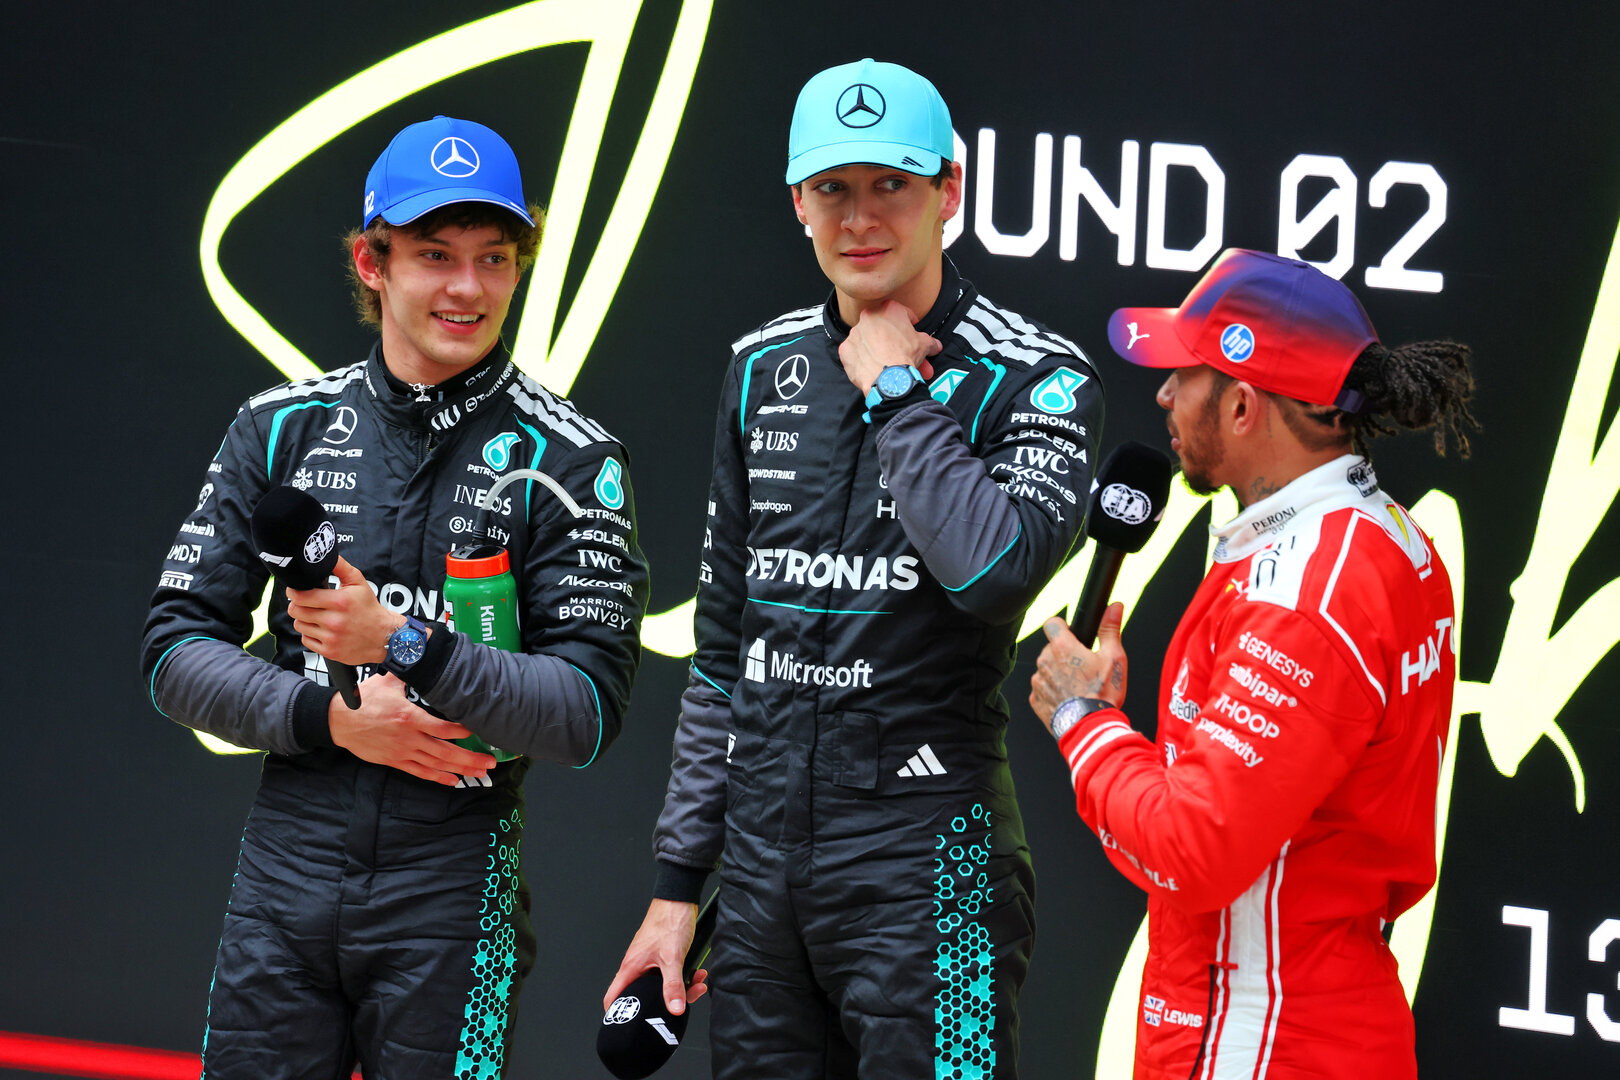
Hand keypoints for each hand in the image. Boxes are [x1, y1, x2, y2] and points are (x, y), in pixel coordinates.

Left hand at [287, 556, 400, 665]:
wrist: (384, 636)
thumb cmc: (369, 609)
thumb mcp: (359, 583)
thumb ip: (341, 567)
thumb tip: (325, 555)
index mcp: (340, 602)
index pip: (301, 596)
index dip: (294, 592)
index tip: (296, 591)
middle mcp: (334, 621)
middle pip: (296, 611)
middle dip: (298, 605)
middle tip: (306, 603)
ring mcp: (331, 637)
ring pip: (299, 625)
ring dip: (304, 620)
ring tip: (316, 617)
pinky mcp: (329, 651)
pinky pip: (306, 640)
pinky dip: (310, 634)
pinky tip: (321, 629)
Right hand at [328, 672, 495, 784]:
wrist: (338, 722)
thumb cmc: (363, 701)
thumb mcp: (387, 683)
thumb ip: (408, 674)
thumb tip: (419, 653)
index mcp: (409, 717)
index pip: (442, 728)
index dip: (461, 731)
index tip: (476, 731)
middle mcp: (408, 738)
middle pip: (445, 751)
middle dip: (470, 758)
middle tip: (490, 763)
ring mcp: (402, 752)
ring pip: (436, 764)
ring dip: (460, 770)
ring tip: (479, 773)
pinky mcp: (395, 761)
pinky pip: (420, 772)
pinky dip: (438, 777)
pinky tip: (454, 780)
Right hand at [603, 898, 709, 1015]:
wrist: (680, 899)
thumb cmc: (668, 920)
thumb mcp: (672, 958)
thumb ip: (673, 985)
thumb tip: (673, 1008)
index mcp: (631, 966)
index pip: (614, 996)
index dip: (615, 1012)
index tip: (624, 1025)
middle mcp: (638, 965)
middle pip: (644, 994)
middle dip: (663, 1002)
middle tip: (678, 1004)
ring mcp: (651, 961)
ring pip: (662, 985)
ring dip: (681, 988)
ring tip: (696, 985)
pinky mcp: (663, 956)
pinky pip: (672, 974)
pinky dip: (685, 977)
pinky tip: (698, 973)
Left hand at [837, 300, 940, 393]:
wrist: (888, 378)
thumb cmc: (904, 357)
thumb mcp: (924, 345)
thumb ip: (929, 341)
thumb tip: (935, 345)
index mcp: (889, 309)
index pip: (902, 313)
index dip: (909, 325)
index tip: (911, 333)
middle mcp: (869, 317)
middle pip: (883, 328)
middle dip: (894, 340)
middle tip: (902, 353)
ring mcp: (855, 333)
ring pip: (868, 339)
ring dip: (877, 349)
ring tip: (889, 364)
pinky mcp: (845, 349)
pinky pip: (855, 352)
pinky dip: (862, 359)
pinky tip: (873, 367)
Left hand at [1029, 602, 1128, 731]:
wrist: (1089, 727)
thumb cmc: (1102, 693)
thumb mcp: (1114, 657)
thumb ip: (1110, 629)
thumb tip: (1115, 606)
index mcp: (1062, 646)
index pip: (1052, 623)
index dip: (1063, 627)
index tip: (1073, 636)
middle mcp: (1045, 661)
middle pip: (1051, 648)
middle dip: (1065, 655)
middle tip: (1084, 669)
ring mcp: (1038, 681)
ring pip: (1047, 669)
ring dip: (1058, 674)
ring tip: (1078, 688)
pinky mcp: (1035, 700)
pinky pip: (1043, 690)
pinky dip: (1053, 693)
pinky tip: (1069, 700)